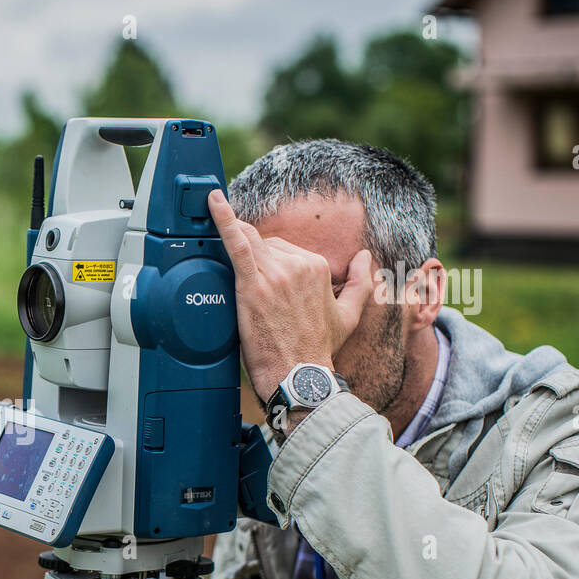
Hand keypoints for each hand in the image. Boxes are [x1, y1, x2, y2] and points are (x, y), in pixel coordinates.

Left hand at [207, 189, 371, 403]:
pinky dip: (223, 220)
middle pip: (265, 245)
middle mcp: (297, 265)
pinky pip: (236, 243)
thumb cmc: (318, 350)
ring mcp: (274, 273)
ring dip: (235, 241)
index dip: (270, 266)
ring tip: (222, 242)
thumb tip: (365, 257)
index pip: (285, 250)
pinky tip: (213, 203)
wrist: (298, 376)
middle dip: (255, 260)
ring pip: (249, 242)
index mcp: (316, 267)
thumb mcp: (349, 315)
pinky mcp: (253, 285)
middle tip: (247, 288)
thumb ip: (359, 283)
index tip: (262, 283)